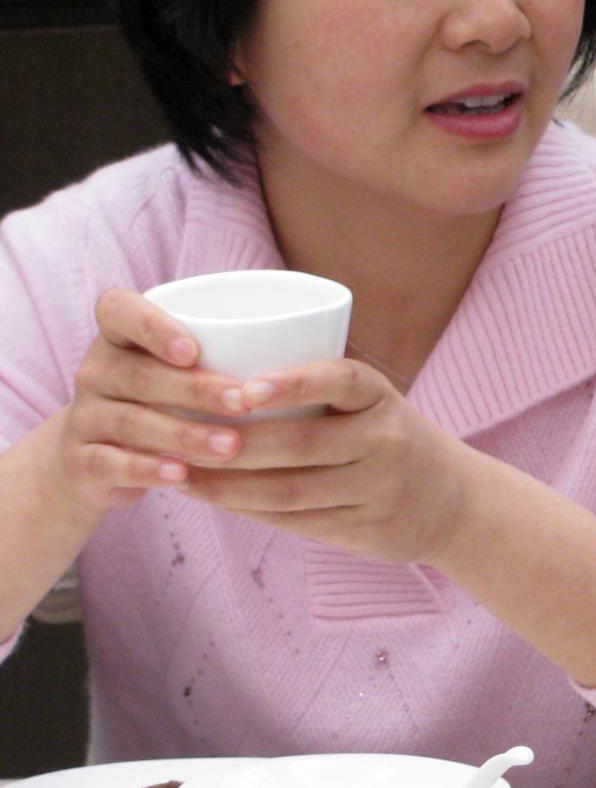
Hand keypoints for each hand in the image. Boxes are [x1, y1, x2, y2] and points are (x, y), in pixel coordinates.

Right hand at [55, 288, 265, 511]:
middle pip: (139, 374)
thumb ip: (226, 351)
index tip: (194, 350)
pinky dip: (148, 470)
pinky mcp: (82, 459)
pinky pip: (112, 463)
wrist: (98, 456)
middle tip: (244, 403)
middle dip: (195, 389)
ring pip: (132, 421)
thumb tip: (321, 339)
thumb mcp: (183, 369)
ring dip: (184, 435)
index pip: (118, 311)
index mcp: (120, 336)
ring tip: (231, 448)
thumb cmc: (166, 399)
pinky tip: (182, 476)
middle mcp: (97, 370)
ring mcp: (86, 415)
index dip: (153, 326)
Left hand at [174, 357, 473, 564]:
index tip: (240, 390)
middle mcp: (386, 441)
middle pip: (299, 444)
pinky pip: (295, 522)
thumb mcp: (376, 405)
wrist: (457, 503)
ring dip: (226, 485)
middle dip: (232, 443)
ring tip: (179, 474)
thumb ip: (321, 395)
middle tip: (176, 436)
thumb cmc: (393, 442)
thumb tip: (219, 384)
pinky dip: (248, 511)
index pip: (340, 380)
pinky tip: (215, 500)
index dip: (290, 383)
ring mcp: (378, 489)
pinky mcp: (365, 530)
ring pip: (288, 491)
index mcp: (383, 398)